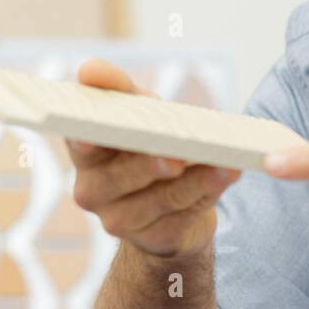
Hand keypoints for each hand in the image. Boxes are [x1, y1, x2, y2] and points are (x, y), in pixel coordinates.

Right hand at [67, 58, 240, 258]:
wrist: (174, 202)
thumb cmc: (149, 144)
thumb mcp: (137, 111)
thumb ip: (118, 88)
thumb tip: (89, 69)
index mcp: (85, 155)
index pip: (80, 142)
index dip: (88, 137)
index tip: (96, 132)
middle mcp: (93, 191)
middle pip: (123, 176)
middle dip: (149, 164)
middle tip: (174, 155)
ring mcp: (120, 220)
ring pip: (160, 198)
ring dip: (194, 180)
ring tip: (223, 163)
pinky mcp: (155, 239)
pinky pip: (183, 215)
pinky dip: (209, 192)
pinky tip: (228, 175)